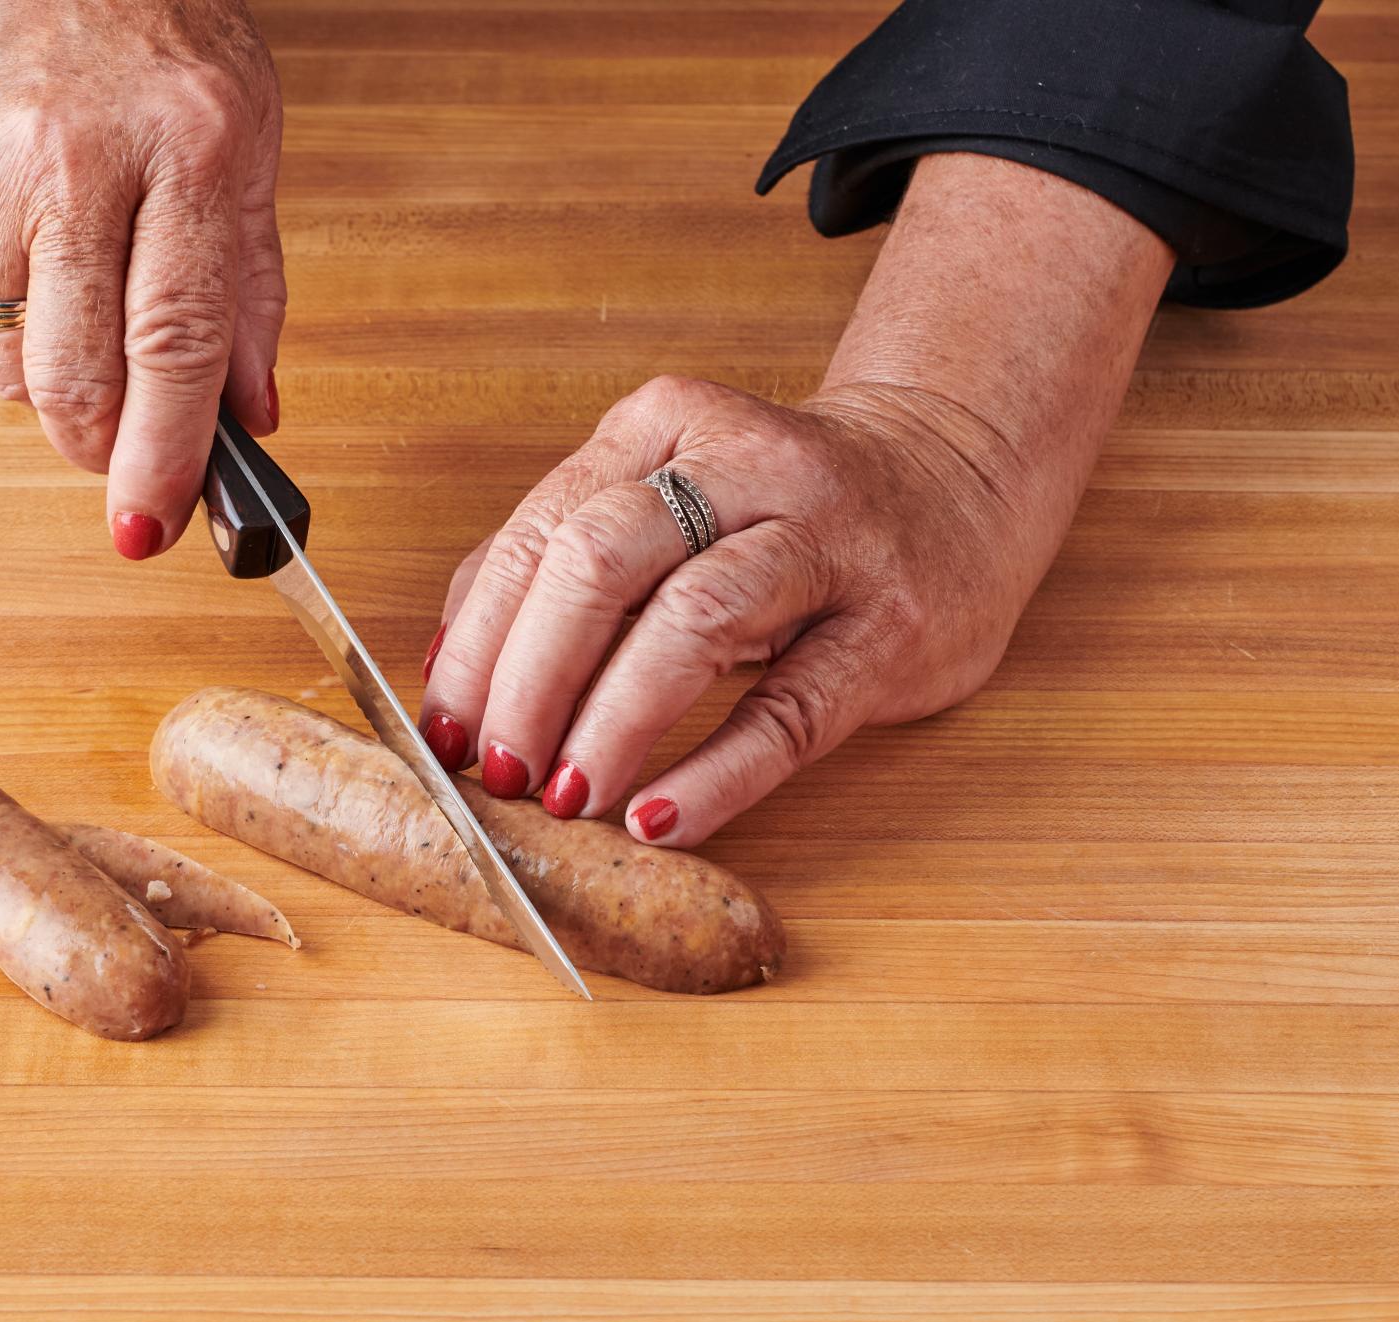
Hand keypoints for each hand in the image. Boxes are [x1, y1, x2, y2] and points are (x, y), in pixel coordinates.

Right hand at [0, 0, 284, 557]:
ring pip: (13, 367)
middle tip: (120, 462)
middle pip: (79, 374)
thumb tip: (252, 415)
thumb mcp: (247, 142)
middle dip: (101, 450)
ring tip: (84, 319)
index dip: (165, 453)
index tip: (152, 524)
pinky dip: (5, 336)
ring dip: (55, 389)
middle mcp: (80, 164)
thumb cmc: (152, 39)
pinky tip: (33, 273)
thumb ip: (253, 287)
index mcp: (190, 150)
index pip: (177, 340)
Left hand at [418, 377, 1056, 846]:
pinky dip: (714, 772)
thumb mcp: (664, 500)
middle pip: (601, 562)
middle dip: (530, 678)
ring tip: (564, 795)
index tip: (442, 729)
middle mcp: (743, 465)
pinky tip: (657, 818)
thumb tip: (446, 668)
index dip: (479, 641)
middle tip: (497, 768)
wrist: (956, 479)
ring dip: (610, 722)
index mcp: (664, 427)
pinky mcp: (889, 626)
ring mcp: (824, 541)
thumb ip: (556, 562)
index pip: (542, 532)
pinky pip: (789, 710)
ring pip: (692, 622)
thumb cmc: (778, 512)